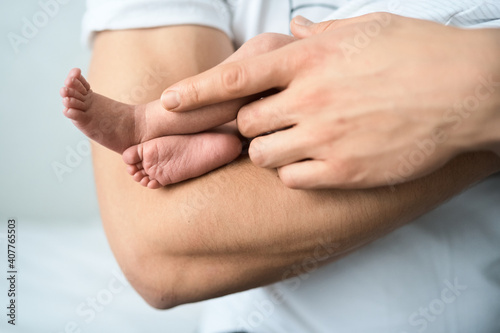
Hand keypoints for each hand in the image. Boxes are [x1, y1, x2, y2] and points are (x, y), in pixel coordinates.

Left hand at [161, 13, 499, 188]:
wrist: (467, 91)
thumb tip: (294, 32)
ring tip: (299, 140)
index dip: (197, 91)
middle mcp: (310, 99)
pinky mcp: (342, 172)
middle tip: (273, 120)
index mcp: (310, 60)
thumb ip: (320, 35)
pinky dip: (295, 172)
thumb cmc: (418, 53)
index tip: (169, 102)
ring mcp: (324, 138)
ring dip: (271, 149)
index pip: (236, 77)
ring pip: (264, 154)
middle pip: (245, 124)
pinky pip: (293, 179)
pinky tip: (318, 160)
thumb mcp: (364, 29)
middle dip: (251, 124)